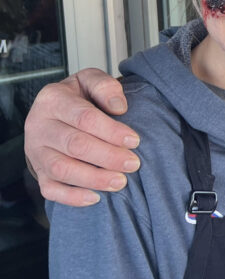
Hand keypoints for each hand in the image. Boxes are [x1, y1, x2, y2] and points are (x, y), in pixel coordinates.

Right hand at [24, 69, 139, 205]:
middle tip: (133, 164)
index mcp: (52, 99)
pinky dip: (72, 197)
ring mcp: (36, 151)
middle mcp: (39, 126)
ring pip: (62, 169)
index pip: (83, 117)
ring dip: (93, 178)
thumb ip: (105, 86)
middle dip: (107, 156)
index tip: (134, 140)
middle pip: (74, 145)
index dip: (111, 131)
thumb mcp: (90, 80)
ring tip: (121, 182)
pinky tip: (96, 198)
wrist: (55, 113)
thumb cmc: (79, 97)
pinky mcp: (38, 172)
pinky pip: (50, 190)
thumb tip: (119, 107)